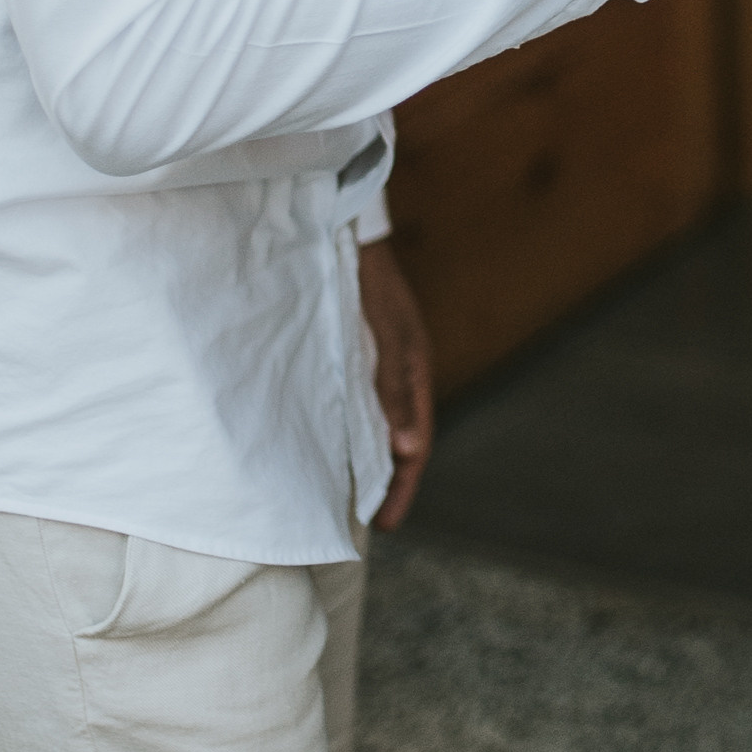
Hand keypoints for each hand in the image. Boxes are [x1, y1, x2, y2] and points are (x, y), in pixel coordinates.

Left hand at [359, 239, 434, 532]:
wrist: (346, 228)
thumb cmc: (367, 281)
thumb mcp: (383, 334)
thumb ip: (392, 388)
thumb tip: (408, 451)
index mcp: (414, 371)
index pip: (415, 443)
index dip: (402, 485)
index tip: (384, 523)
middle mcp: (401, 371)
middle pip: (402, 439)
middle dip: (390, 481)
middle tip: (370, 520)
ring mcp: (381, 361)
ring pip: (382, 422)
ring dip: (372, 457)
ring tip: (352, 491)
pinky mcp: (360, 349)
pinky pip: (363, 401)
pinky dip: (356, 429)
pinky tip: (336, 440)